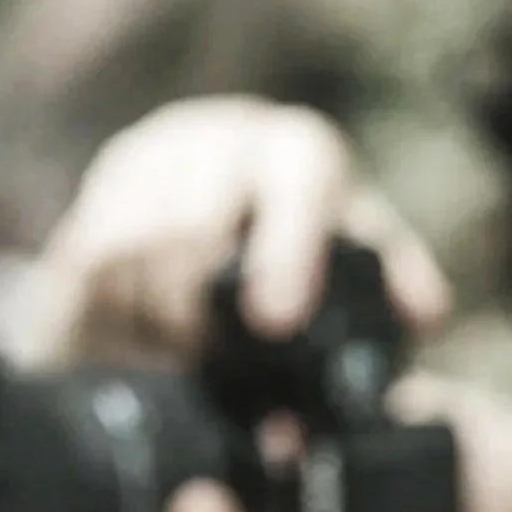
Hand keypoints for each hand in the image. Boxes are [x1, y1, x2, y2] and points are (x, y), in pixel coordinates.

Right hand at [38, 95, 450, 359]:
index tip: (277, 321)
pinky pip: (90, 273)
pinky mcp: (89, 211)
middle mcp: (213, 143)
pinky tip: (143, 352)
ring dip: (159, 324)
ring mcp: (142, 172)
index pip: (296, 180)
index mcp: (293, 150)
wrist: (195, 213)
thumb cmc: (296, 247)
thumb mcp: (354, 255)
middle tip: (218, 368)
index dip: (286, 251)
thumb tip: (422, 309)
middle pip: (194, 223)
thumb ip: (390, 279)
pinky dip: (117, 324)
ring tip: (185, 368)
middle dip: (204, 309)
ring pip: (135, 251)